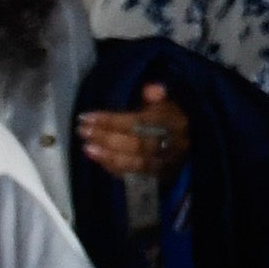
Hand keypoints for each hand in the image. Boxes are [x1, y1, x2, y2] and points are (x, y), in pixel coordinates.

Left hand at [74, 82, 189, 181]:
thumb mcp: (165, 102)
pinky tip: (98, 159)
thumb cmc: (169, 118)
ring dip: (109, 156)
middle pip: (138, 144)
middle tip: (83, 132)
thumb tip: (151, 89)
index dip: (113, 121)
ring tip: (87, 148)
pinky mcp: (160, 177)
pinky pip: (135, 175)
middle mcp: (174, 145)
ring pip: (137, 162)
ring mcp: (167, 163)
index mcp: (175, 122)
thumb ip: (156, 96)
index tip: (87, 117)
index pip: (140, 123)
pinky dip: (115, 168)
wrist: (185, 142)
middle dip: (107, 139)